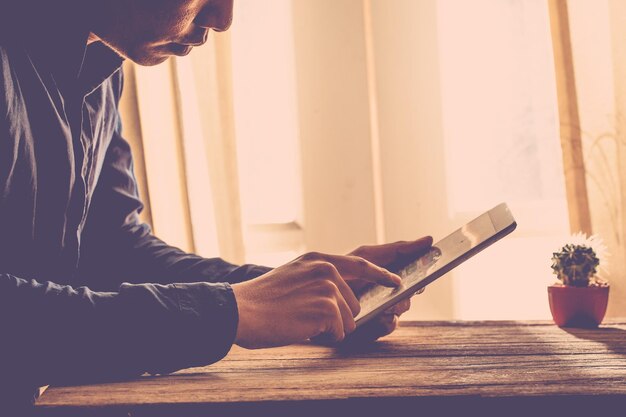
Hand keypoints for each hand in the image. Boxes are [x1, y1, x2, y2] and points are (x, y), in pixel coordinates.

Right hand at [231, 252, 400, 348]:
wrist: (241, 311)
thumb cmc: (264, 302)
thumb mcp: (294, 277)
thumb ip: (319, 279)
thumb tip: (345, 299)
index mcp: (317, 259)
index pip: (361, 262)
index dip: (381, 273)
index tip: (397, 280)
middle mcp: (326, 268)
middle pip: (355, 301)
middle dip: (339, 317)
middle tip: (309, 319)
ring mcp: (328, 286)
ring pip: (350, 319)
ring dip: (331, 328)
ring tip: (302, 322)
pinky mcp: (327, 306)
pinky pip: (341, 331)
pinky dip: (325, 337)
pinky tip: (303, 329)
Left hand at [344, 236, 432, 341]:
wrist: (312, 292)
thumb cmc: (339, 270)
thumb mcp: (367, 256)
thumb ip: (397, 249)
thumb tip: (430, 239)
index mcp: (389, 277)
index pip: (414, 275)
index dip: (423, 271)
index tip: (434, 265)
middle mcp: (386, 297)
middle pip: (409, 295)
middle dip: (410, 291)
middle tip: (412, 287)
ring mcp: (378, 313)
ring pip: (400, 312)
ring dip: (398, 307)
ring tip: (391, 303)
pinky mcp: (369, 330)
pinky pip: (386, 328)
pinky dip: (387, 323)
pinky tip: (384, 317)